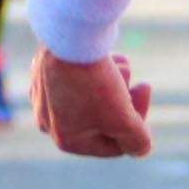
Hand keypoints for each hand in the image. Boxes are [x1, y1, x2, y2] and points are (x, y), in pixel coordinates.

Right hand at [33, 48, 155, 157]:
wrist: (68, 37)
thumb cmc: (95, 83)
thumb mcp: (125, 120)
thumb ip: (137, 142)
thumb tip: (139, 150)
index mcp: (66, 140)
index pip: (116, 145)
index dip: (139, 123)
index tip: (144, 91)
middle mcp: (48, 123)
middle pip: (105, 120)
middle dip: (126, 99)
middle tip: (140, 81)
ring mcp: (43, 98)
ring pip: (96, 96)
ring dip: (117, 80)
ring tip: (119, 64)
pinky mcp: (43, 75)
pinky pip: (78, 78)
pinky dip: (97, 67)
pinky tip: (104, 55)